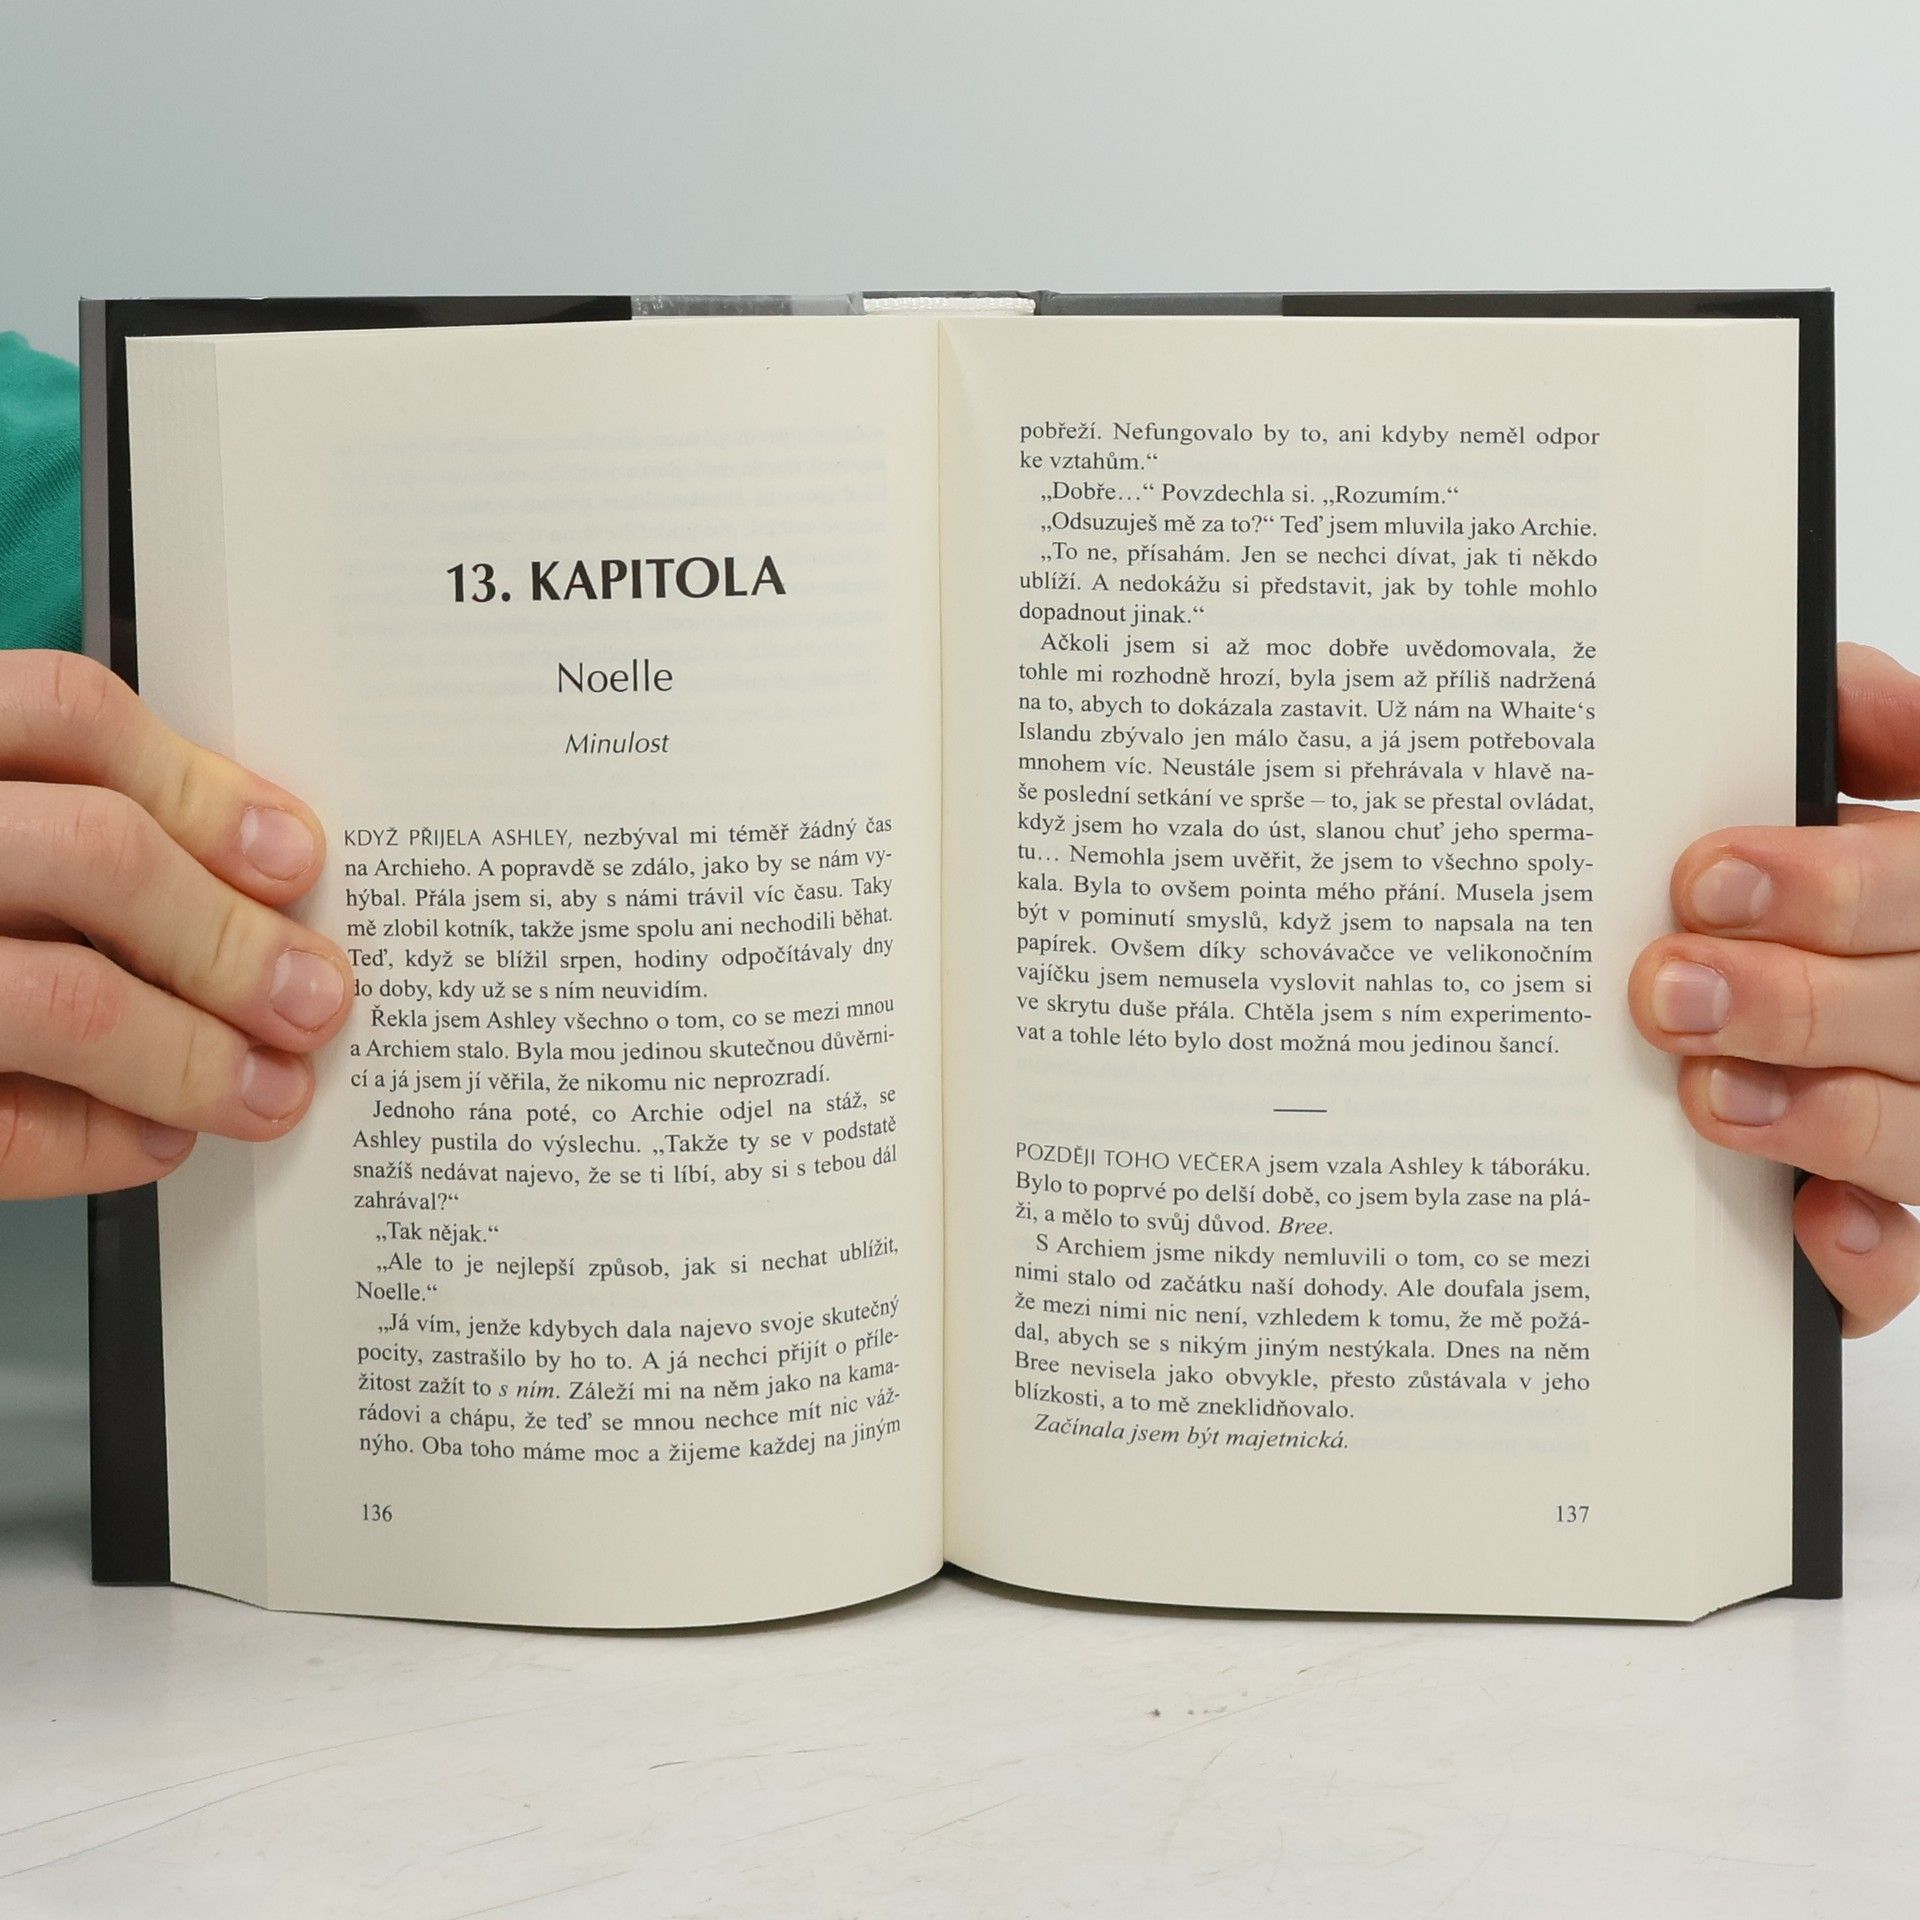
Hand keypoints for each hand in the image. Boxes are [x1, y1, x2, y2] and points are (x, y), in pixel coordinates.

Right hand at [0, 651, 352, 1197]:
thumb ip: (52, 815)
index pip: (64, 713)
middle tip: (315, 997)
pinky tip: (155, 1142)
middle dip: (229, 939)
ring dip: (190, 1056)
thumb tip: (248, 872)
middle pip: (94, 854)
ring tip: (266, 1090)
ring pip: (62, 998)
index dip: (200, 787)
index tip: (295, 856)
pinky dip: (96, 1143)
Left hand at [1630, 643, 1919, 1334]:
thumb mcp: (1816, 777)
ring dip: (1821, 1116)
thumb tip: (1825, 694)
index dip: (1833, 885)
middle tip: (1666, 990)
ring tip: (1704, 1094)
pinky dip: (1871, 1253)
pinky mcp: (1895, 1222)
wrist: (1735, 951)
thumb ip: (1847, 719)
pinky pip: (1913, 1260)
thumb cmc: (1785, 877)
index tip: (1704, 878)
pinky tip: (1813, 1224)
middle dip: (1797, 1002)